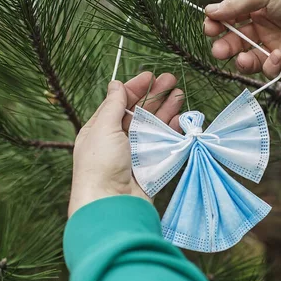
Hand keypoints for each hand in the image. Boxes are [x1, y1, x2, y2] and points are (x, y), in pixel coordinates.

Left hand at [68, 72, 182, 217]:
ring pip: (153, 126)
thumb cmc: (100, 165)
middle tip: (172, 80)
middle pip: (139, 113)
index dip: (134, 88)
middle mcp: (117, 141)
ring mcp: (135, 154)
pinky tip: (181, 118)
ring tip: (180, 94)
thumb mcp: (102, 129)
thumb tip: (116, 84)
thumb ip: (113, 105)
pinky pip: (163, 143)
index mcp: (100, 130)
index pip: (119, 103)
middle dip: (155, 95)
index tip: (150, 75)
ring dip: (166, 109)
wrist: (111, 204)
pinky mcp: (150, 166)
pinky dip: (172, 130)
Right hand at [204, 0, 280, 79]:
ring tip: (243, 58)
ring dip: (242, 61)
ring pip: (249, 60)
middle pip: (236, 41)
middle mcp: (267, 26)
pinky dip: (268, 65)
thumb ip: (237, 3)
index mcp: (260, 5)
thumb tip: (209, 11)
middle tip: (219, 50)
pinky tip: (276, 55)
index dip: (218, 24)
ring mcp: (277, 46)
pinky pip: (270, 71)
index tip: (209, 29)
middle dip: (225, 47)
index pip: (231, 18)